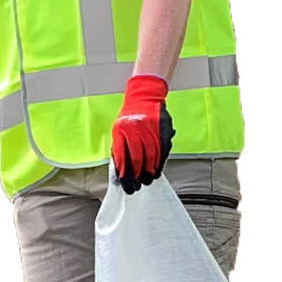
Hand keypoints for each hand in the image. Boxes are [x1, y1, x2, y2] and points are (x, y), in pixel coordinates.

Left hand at [109, 75, 173, 192]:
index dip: (124, 172)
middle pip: (138, 157)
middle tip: (137, 186)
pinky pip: (162, 149)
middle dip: (137, 174)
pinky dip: (160, 161)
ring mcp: (150, 129)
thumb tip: (119, 169)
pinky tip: (157, 169)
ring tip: (148, 180)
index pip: (122, 155)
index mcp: (121, 130)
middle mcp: (135, 130)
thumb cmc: (129, 116)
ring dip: (150, 170)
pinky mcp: (162, 129)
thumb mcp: (118, 129)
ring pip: (152, 155)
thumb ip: (119, 147)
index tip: (125, 184)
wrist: (144, 96)